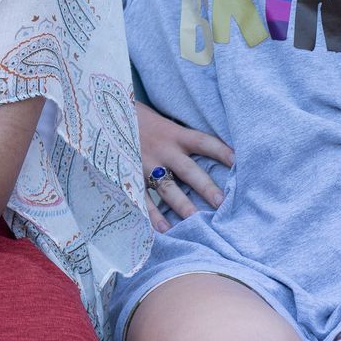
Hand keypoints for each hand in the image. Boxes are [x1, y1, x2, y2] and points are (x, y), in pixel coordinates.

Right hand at [135, 101, 233, 232]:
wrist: (99, 109)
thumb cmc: (135, 116)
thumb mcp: (160, 120)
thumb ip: (179, 136)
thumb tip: (205, 151)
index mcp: (173, 133)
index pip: (204, 142)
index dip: (222, 152)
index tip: (240, 163)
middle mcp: (162, 149)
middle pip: (189, 170)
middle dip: (206, 187)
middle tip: (222, 203)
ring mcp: (144, 164)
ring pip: (167, 188)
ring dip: (182, 206)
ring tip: (196, 222)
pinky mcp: (129, 175)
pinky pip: (142, 198)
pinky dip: (152, 215)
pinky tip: (162, 230)